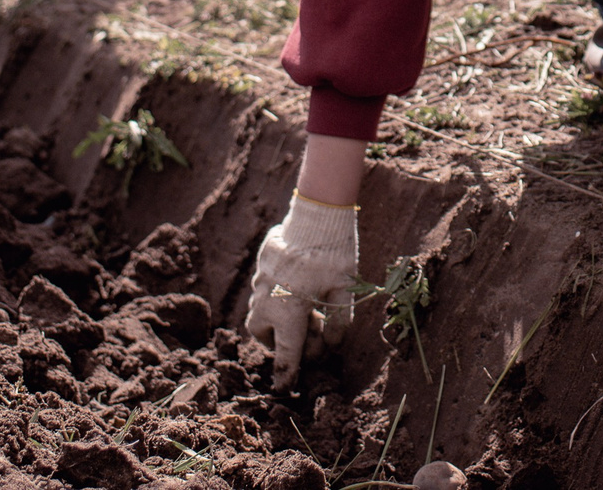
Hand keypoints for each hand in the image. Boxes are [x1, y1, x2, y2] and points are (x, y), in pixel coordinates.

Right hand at [242, 193, 358, 389]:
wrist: (316, 213)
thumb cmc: (334, 255)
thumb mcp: (344, 293)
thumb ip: (338, 324)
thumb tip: (331, 344)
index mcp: (289, 313)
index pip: (287, 355)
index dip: (287, 375)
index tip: (283, 389)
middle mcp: (268, 300)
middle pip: (262, 334)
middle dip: (278, 340)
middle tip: (302, 333)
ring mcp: (261, 281)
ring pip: (258, 310)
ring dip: (275, 318)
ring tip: (303, 307)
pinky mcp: (262, 263)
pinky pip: (262, 287)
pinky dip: (275, 294)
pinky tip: (297, 282)